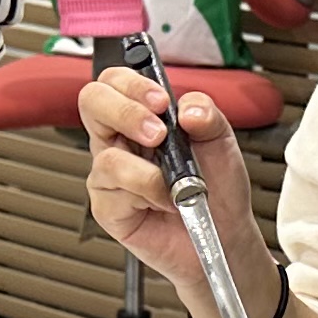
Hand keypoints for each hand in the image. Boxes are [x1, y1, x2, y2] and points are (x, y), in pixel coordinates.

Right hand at [78, 65, 278, 317]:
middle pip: (92, 102)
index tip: (161, 101)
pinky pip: (114, 190)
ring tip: (173, 183)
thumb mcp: (222, 142)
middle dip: (125, 112)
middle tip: (159, 133)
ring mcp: (110, 174)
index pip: (116, 82)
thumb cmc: (218, 188)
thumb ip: (207, 115)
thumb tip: (187, 109)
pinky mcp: (108, 206)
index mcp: (143, 117)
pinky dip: (146, 193)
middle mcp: (120, 141)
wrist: (225, 234)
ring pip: (105, 154)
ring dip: (146, 169)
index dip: (131, 84)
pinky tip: (164, 202)